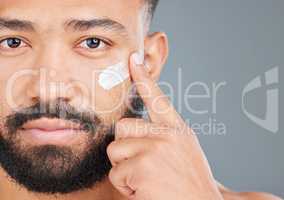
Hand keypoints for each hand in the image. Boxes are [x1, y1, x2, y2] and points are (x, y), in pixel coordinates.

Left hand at [107, 52, 222, 199]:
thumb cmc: (191, 180)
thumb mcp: (185, 150)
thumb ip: (165, 134)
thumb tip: (139, 126)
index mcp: (177, 129)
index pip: (157, 97)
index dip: (144, 77)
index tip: (133, 60)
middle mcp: (166, 134)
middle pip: (122, 126)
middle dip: (124, 147)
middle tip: (141, 165)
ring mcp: (154, 149)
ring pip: (115, 151)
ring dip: (125, 169)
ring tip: (147, 180)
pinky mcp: (143, 168)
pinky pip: (116, 174)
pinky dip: (126, 187)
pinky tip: (146, 191)